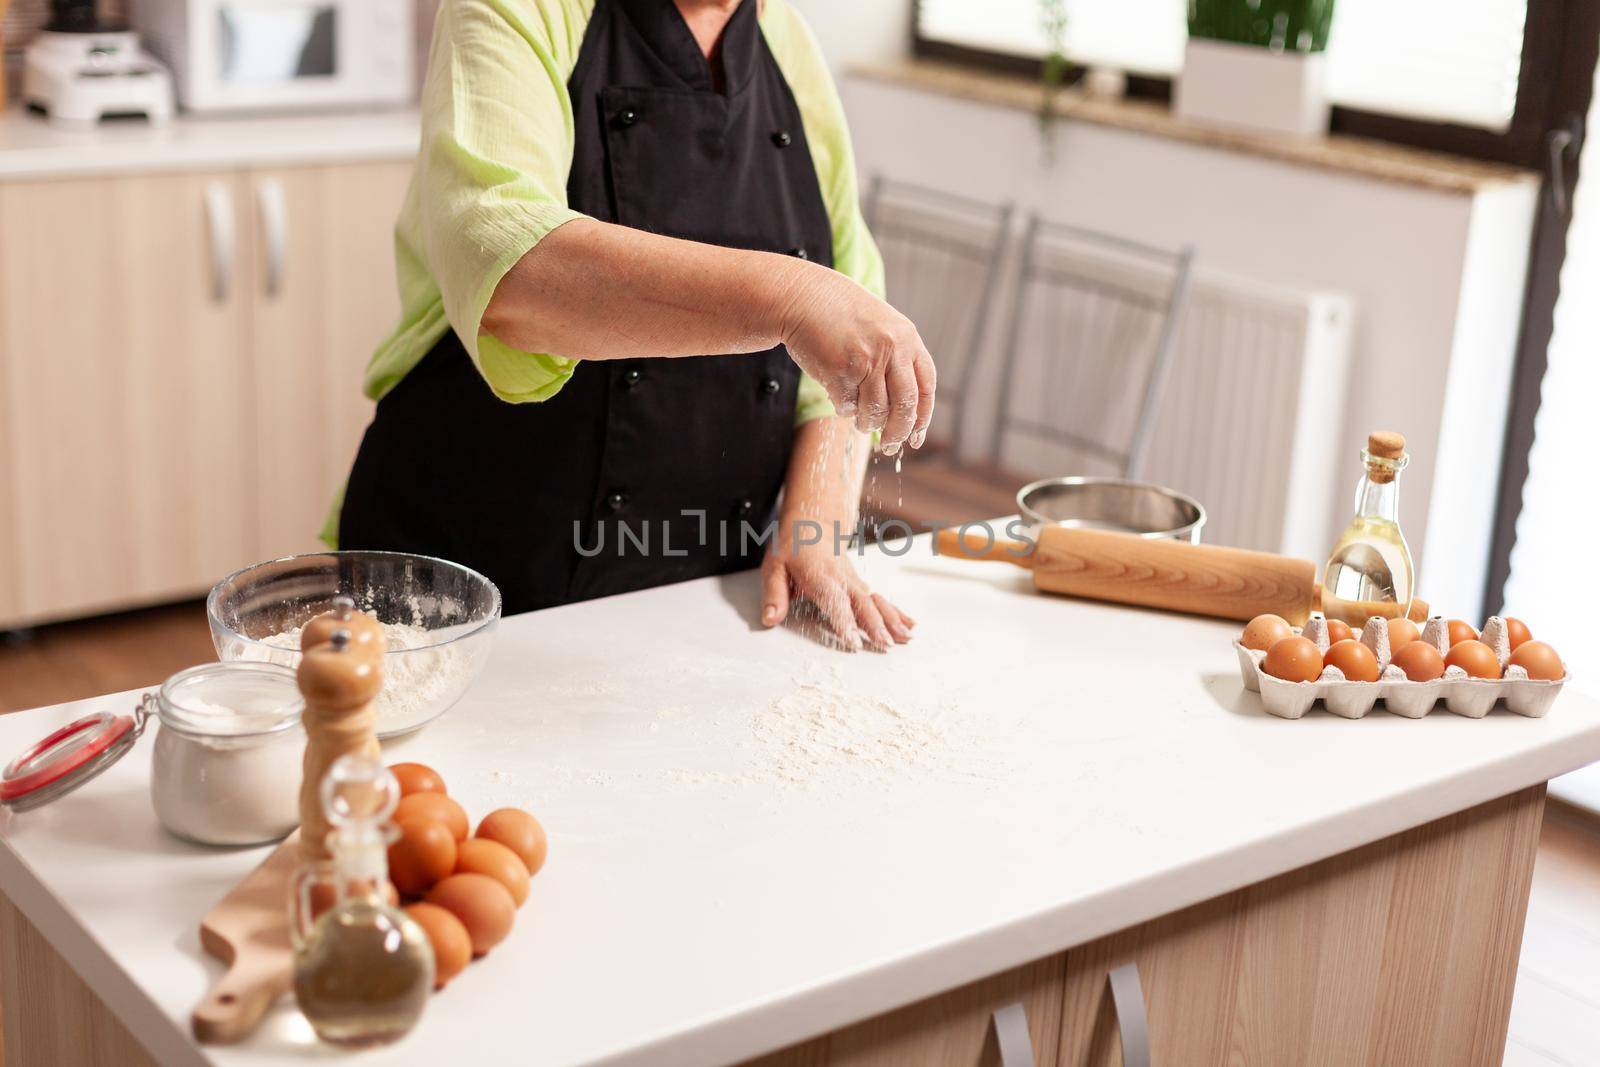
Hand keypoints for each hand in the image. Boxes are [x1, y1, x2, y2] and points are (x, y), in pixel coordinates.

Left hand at [761, 540, 915, 651]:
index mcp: (820, 576)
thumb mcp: (774, 568)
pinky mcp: (860, 585)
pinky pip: (881, 599)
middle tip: (885, 644)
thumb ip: (774, 594)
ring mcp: (854, 581)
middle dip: (875, 625)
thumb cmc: (791, 547)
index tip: (853, 641)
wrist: (811, 523)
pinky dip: (897, 612)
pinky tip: (909, 625)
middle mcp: (842, 579)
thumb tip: (770, 618)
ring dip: (892, 620)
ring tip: (906, 638)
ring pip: (876, 601)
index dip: (844, 622)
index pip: (834, 601)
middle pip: (861, 603)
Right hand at [779, 265, 935, 453]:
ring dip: (867, 424)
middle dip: (898, 432)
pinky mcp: (840, 371)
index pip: (925, 387)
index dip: (923, 417)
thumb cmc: (842, 316)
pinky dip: (844, 409)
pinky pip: (847, 406)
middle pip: (905, 406)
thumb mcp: (882, 327)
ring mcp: (866, 360)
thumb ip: (898, 359)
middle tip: (889, 445)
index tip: (916, 436)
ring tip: (859, 422)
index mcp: (908, 338)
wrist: (805, 298)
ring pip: (875, 411)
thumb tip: (906, 412)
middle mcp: (892, 349)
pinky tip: (839, 397)